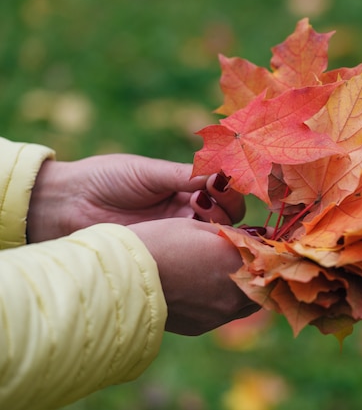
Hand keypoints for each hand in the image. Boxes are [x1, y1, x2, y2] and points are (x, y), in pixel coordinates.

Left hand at [27, 154, 244, 242]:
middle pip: (228, 213)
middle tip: (207, 198)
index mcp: (184, 187)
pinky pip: (196, 253)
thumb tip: (223, 174)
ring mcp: (178, 234)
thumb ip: (186, 175)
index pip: (222, 188)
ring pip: (217, 234)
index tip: (220, 182)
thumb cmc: (105, 179)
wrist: (67, 206)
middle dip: (227, 205)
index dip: (228, 186)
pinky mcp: (168, 254)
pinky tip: (195, 236)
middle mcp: (186, 211)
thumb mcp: (149, 173)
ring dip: (217, 223)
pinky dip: (203, 245)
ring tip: (196, 211)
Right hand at [128, 218, 259, 334]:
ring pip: (248, 301)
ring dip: (247, 287)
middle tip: (253, 255)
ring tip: (229, 271)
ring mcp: (220, 314)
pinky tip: (206, 287)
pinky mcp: (202, 326)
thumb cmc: (159, 242)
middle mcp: (235, 293)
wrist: (121, 279)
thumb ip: (233, 235)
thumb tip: (255, 238)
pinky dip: (224, 300)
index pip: (269, 256)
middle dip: (262, 270)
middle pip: (265, 283)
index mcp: (238, 262)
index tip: (270, 239)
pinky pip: (224, 312)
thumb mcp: (198, 228)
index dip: (271, 246)